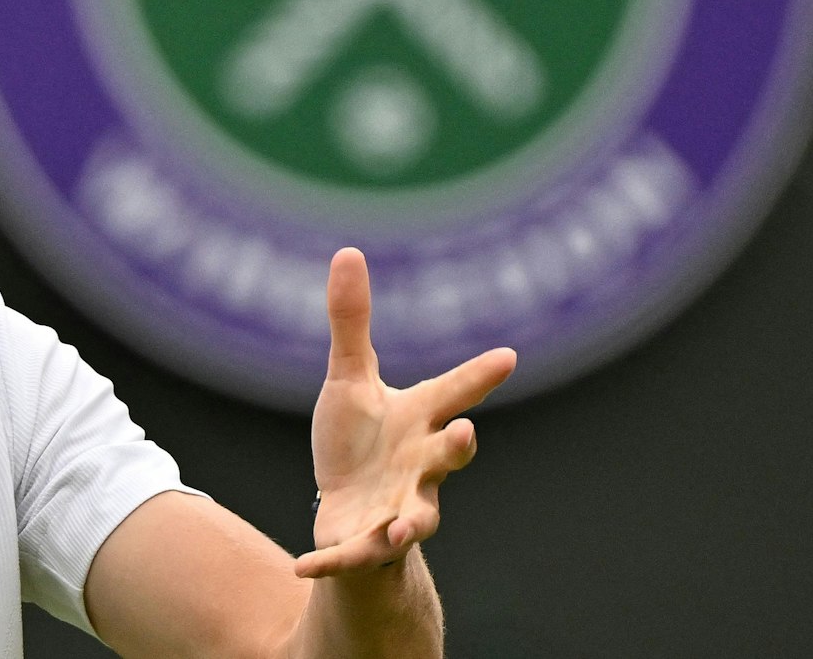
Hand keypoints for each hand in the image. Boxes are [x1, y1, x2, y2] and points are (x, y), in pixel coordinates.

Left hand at [295, 248, 515, 578]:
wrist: (348, 511)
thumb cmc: (358, 441)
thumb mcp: (348, 380)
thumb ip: (351, 323)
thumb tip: (347, 250)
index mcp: (418, 421)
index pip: (453, 394)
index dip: (479, 376)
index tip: (507, 355)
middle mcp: (418, 466)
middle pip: (447, 458)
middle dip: (458, 449)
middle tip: (466, 434)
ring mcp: (398, 508)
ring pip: (416, 517)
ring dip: (412, 521)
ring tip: (404, 526)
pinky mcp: (365, 544)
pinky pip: (352, 555)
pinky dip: (332, 560)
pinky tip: (305, 563)